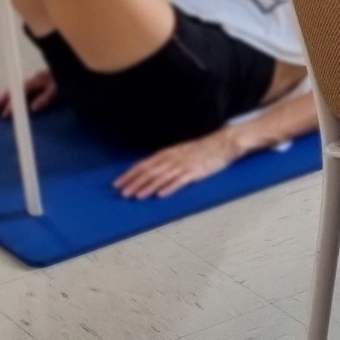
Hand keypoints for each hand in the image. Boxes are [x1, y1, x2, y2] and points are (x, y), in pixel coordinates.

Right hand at [0, 69, 55, 117]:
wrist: (63, 66)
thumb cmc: (60, 80)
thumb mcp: (56, 89)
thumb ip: (44, 98)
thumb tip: (33, 108)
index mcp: (34, 80)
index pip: (19, 93)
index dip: (12, 104)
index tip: (4, 114)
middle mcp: (26, 79)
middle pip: (9, 90)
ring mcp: (24, 79)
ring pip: (8, 89)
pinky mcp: (25, 81)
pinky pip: (10, 88)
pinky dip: (1, 95)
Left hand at [114, 131, 240, 198]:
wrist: (221, 143)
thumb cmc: (200, 150)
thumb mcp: (178, 152)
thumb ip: (164, 161)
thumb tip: (148, 171)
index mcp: (166, 154)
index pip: (142, 165)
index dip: (129, 174)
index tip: (117, 183)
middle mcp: (171, 159)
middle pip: (148, 172)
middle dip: (134, 183)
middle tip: (122, 193)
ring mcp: (182, 165)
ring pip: (160, 177)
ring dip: (147, 187)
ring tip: (137, 196)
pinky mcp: (194, 172)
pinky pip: (179, 181)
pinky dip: (169, 188)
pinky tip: (161, 195)